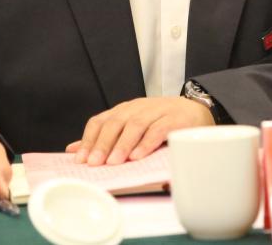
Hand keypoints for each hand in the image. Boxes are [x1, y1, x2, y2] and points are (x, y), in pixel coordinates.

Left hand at [65, 96, 213, 165]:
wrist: (197, 110)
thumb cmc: (162, 121)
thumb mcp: (132, 126)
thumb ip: (106, 137)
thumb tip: (74, 149)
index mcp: (126, 110)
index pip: (101, 120)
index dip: (89, 139)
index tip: (80, 158)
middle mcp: (138, 107)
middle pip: (116, 122)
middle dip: (103, 143)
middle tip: (94, 163)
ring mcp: (157, 111)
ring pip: (136, 125)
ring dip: (122, 145)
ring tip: (114, 162)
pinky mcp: (175, 119)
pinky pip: (158, 130)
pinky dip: (147, 143)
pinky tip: (138, 156)